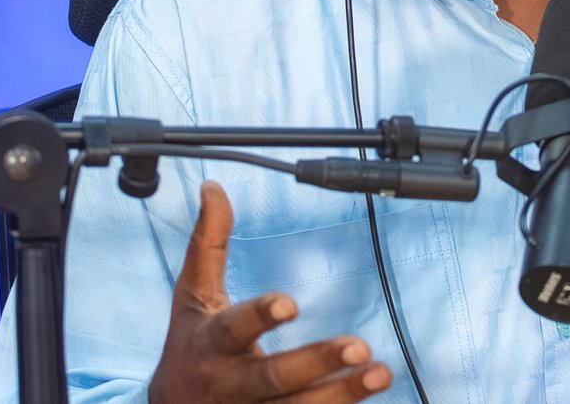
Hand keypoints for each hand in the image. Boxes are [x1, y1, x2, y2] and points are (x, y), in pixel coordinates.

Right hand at [148, 180, 391, 402]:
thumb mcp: (191, 296)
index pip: (234, 329)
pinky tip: (369, 395)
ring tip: (380, 371)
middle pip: (273, 378)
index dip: (260, 317)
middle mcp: (230, 384)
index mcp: (210, 344)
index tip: (290, 302)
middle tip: (358, 345)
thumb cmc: (189, 345)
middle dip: (315, 363)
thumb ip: (208, 244)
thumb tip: (213, 187)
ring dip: (341, 393)